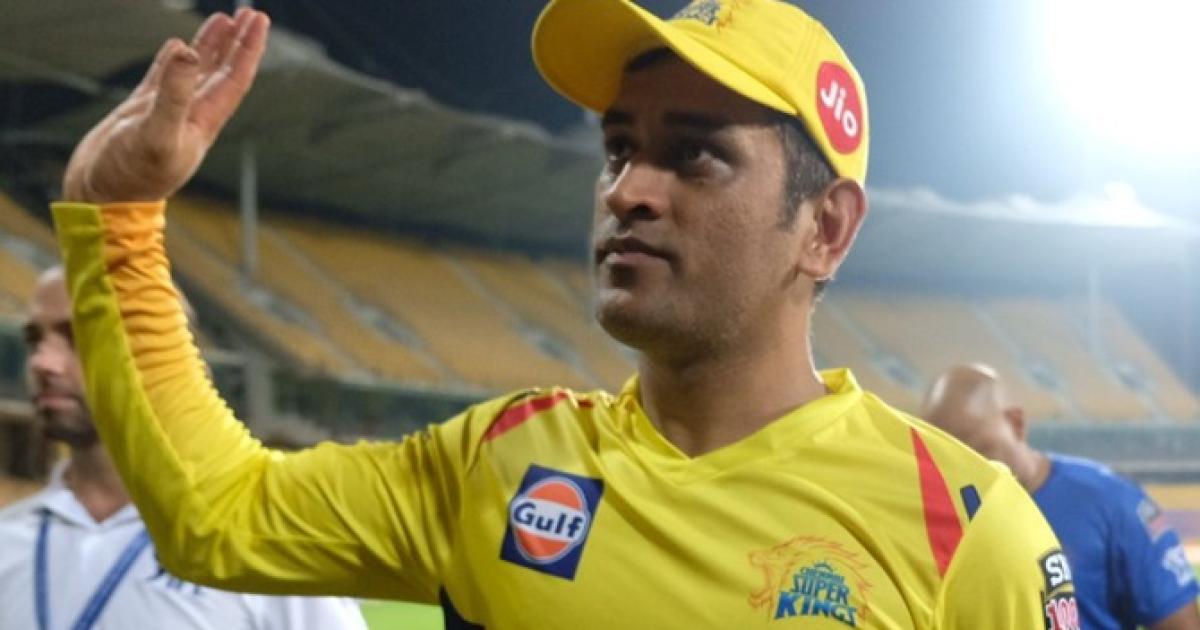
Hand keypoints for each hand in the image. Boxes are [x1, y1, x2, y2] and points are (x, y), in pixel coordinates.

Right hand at [62, 8, 269, 202]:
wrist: (101, 199)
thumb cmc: (131, 176)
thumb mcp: (156, 133)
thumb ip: (173, 94)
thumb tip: (188, 52)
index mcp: (204, 121)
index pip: (235, 78)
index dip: (248, 49)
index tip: (259, 21)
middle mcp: (191, 116)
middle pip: (223, 72)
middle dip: (238, 44)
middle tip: (251, 14)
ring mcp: (167, 112)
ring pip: (196, 72)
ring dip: (212, 47)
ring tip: (224, 20)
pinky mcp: (142, 113)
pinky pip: (164, 78)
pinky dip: (173, 60)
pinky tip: (179, 47)